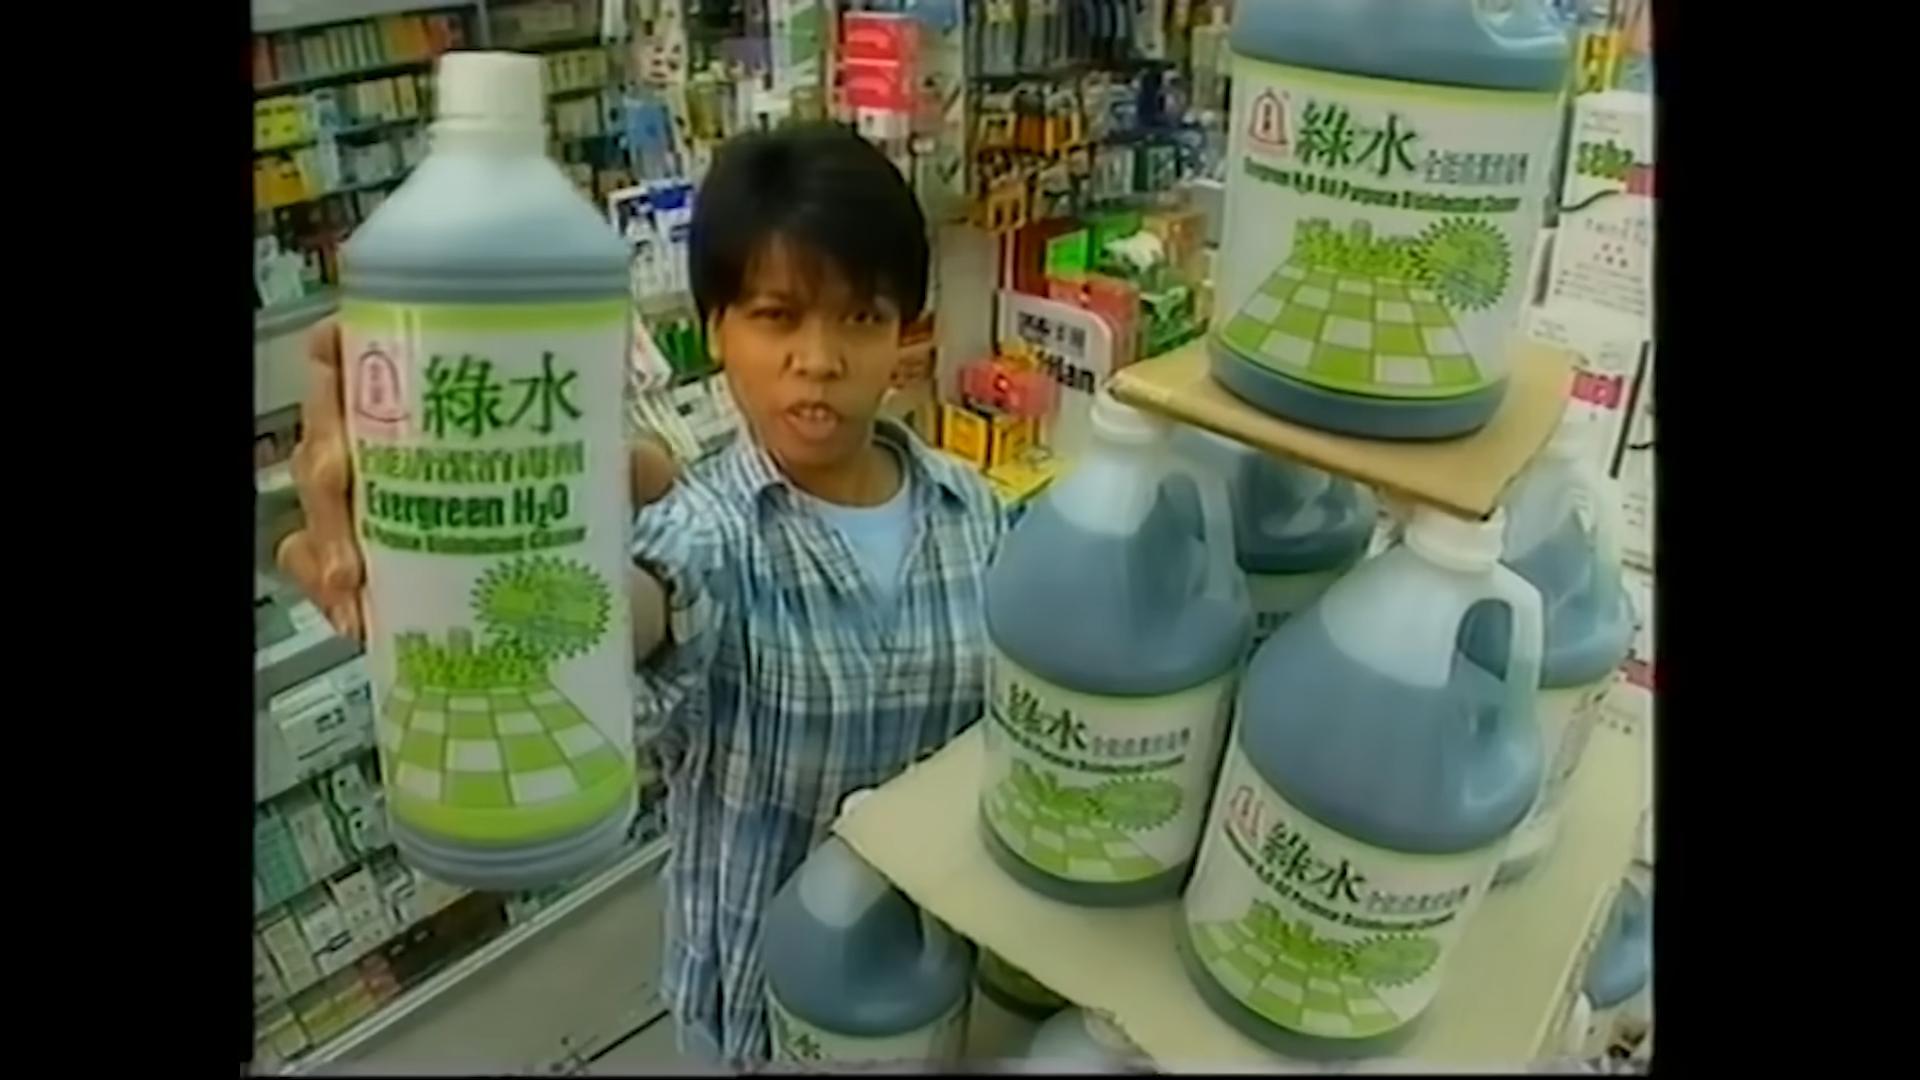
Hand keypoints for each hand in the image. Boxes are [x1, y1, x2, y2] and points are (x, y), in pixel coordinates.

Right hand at [276, 319, 680, 641]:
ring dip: (325, 532)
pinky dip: (330, 592)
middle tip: (346, 477)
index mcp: (440, 395)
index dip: (337, 352)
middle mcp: (398, 448)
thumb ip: (631, 465)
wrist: (603, 595)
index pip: (362, 351)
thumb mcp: (615, 473)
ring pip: (317, 506)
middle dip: (325, 452)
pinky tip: (358, 613)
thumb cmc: (589, 500)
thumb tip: (645, 468)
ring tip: (354, 572)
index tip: (336, 362)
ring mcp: (380, 513)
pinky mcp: (381, 578)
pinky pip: (325, 575)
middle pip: (327, 430)